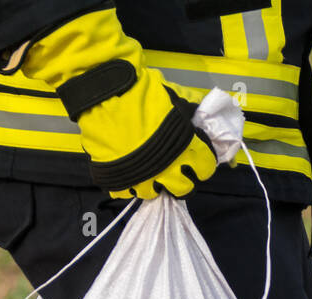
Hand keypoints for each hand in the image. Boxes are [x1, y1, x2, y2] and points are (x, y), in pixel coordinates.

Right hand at [19, 9, 218, 198]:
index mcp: (187, 149)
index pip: (205, 168)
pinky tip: (127, 172)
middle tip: (174, 169)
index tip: (196, 159)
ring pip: (154, 193)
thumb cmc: (143, 91)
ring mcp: (143, 178)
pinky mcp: (118, 181)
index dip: (202, 164)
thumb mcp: (175, 96)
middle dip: (182, 180)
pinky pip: (126, 193)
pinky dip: (127, 185)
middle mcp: (169, 170)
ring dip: (153, 183)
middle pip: (184, 189)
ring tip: (147, 169)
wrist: (105, 92)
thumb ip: (189, 113)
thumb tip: (199, 118)